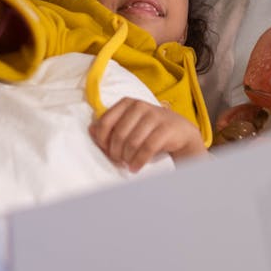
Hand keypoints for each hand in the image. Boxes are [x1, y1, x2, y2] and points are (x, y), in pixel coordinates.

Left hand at [90, 98, 205, 170]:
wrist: (179, 131)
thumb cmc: (149, 129)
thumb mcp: (128, 124)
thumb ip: (110, 126)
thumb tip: (91, 130)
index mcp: (126, 103)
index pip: (105, 122)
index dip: (102, 140)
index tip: (106, 151)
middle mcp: (139, 106)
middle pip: (118, 134)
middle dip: (116, 152)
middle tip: (118, 160)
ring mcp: (154, 116)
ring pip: (132, 142)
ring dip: (127, 158)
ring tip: (127, 164)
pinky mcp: (165, 128)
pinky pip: (147, 148)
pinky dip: (139, 161)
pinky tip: (135, 168)